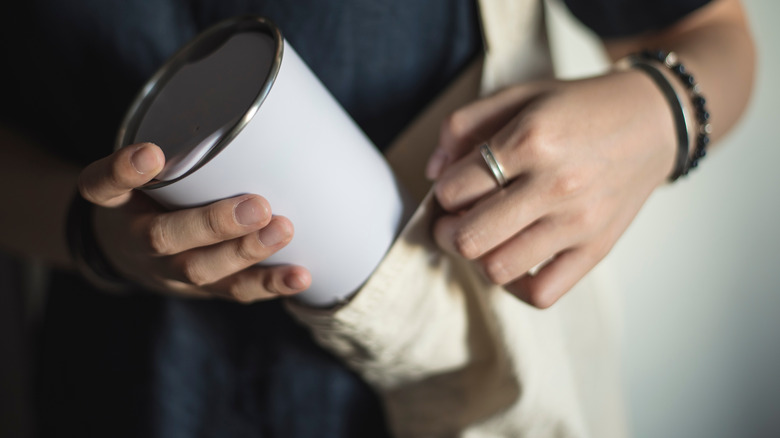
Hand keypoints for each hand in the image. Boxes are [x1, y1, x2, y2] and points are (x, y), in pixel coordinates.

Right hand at [77, 143, 310, 301]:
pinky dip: (270, 284)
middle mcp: (138, 240)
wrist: (128, 254)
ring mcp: (168, 271)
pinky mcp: (201, 289)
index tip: (151, 152)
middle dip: (213, 224)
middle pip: (164, 238)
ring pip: (201, 270)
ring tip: (283, 230)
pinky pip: (233, 292)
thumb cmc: (150, 195)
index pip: (103, 185)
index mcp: (116, 203)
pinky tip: (300, 275)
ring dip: (247, 252)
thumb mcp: (147, 167)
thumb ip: (181, 143)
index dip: (123, 171)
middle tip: (257, 206)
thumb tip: (256, 105)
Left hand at [426, 70, 676, 307]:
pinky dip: (517, 286)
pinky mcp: (596, 249)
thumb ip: (465, 124)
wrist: (653, 121)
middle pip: (469, 238)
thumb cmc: (579, 108)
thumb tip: (433, 172)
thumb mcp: (520, 95)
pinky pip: (542, 294)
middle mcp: (555, 184)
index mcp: (530, 139)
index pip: (454, 189)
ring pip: (497, 268)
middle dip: (446, 232)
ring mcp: (578, 222)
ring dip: (478, 258)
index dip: (442, 193)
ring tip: (484, 238)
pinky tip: (514, 259)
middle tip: (453, 221)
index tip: (453, 189)